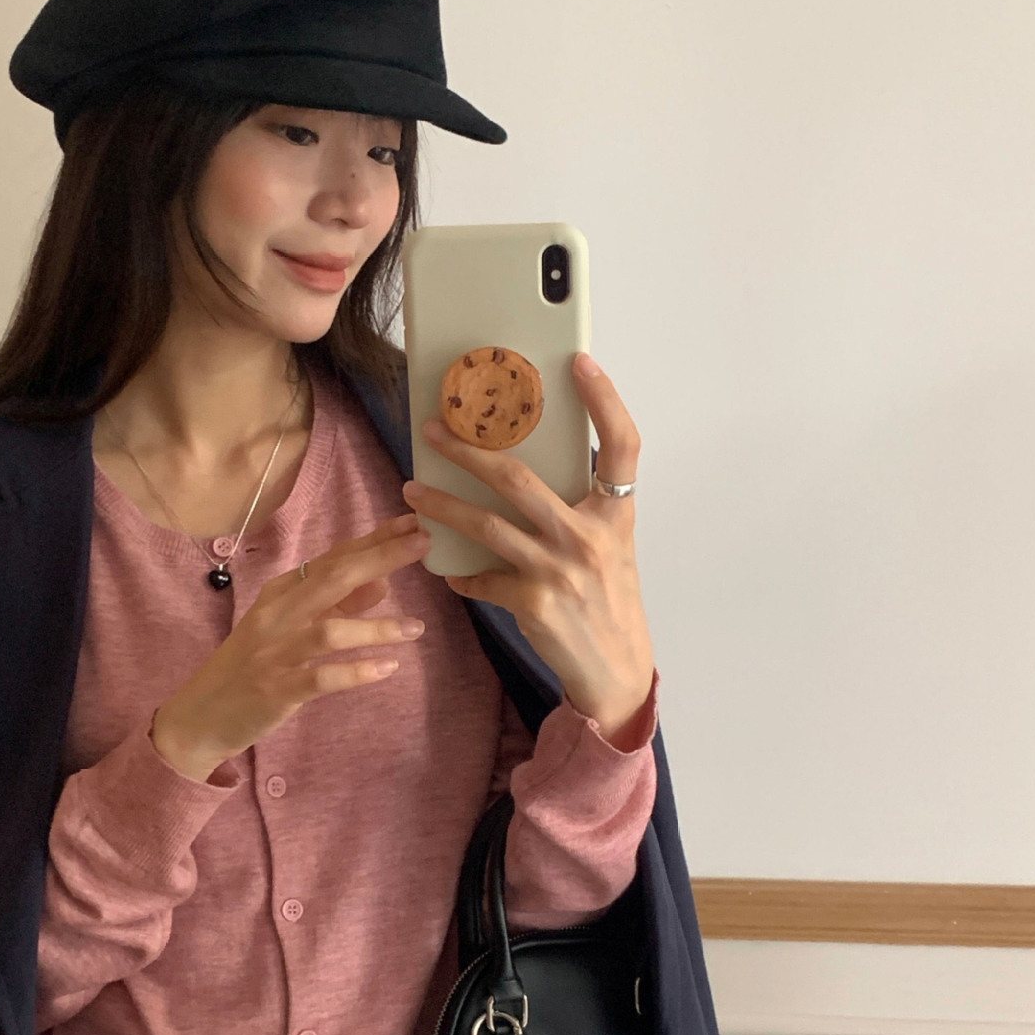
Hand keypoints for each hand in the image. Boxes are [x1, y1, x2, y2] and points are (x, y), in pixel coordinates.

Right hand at [150, 514, 430, 780]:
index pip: (332, 558)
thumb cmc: (252, 666)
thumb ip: (335, 605)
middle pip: (333, 578)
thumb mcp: (291, 627)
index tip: (412, 523)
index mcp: (281, 593)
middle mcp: (277, 615)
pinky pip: (321, 677)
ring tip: (416, 628)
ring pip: (330, 630)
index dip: (373, 540)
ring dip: (376, 627)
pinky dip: (356, 671)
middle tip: (422, 543)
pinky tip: (388, 668)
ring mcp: (275, 652)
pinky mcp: (277, 690)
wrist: (202, 715)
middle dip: (380, 557)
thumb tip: (381, 581)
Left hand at [402, 352, 653, 745]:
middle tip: (434, 433)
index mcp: (614, 515)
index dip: (605, 400)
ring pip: (486, 525)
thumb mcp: (609, 548)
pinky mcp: (533, 602)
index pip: (623, 445)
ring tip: (411, 492)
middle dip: (467, 451)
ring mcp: (560, 569)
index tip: (580, 363)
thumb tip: (524, 474)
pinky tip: (449, 572)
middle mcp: (589, 536)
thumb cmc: (608, 603)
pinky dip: (462, 575)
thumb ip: (580, 510)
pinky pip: (482, 578)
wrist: (615, 670)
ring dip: (442, 507)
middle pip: (519, 478)